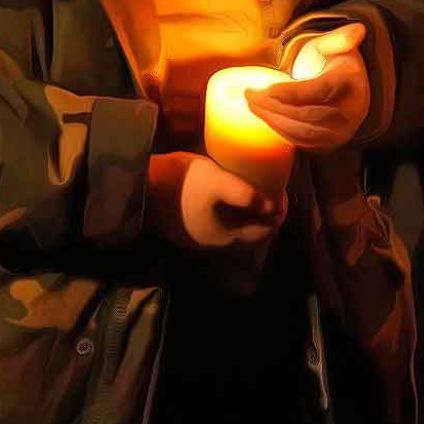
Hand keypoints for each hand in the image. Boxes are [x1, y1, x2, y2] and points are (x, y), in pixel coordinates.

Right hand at [147, 152, 286, 249]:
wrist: (140, 188)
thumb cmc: (182, 183)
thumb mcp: (217, 181)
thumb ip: (244, 194)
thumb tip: (272, 205)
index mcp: (226, 237)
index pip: (264, 231)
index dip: (278, 211)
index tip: (282, 189)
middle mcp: (215, 243)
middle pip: (250, 230)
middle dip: (263, 210)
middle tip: (270, 184)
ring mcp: (199, 236)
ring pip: (234, 225)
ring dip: (246, 209)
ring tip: (252, 184)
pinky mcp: (187, 225)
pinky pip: (219, 220)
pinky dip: (230, 208)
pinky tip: (227, 188)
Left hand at [247, 22, 369, 152]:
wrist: (346, 89)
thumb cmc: (335, 63)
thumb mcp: (336, 45)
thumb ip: (340, 37)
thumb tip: (358, 29)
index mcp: (349, 83)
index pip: (319, 90)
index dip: (291, 92)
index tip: (266, 89)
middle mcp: (350, 112)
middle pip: (307, 114)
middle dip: (274, 106)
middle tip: (250, 95)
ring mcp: (341, 132)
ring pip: (302, 132)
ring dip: (272, 119)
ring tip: (252, 104)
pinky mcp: (329, 144)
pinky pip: (301, 142)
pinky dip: (279, 130)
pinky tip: (263, 115)